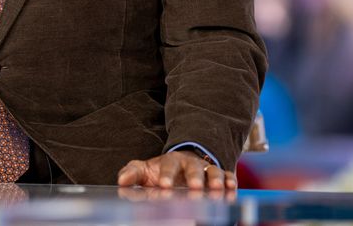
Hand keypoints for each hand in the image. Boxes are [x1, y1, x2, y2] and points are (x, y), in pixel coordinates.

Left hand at [116, 150, 236, 191]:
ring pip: (213, 172)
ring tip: (216, 192)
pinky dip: (231, 183)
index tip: (163, 187)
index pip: (168, 165)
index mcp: (171, 161)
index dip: (166, 175)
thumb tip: (121, 181)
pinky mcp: (220, 176)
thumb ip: (133, 173)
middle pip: (193, 168)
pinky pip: (228, 177)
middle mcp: (190, 164)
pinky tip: (231, 191)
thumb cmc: (161, 171)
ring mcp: (206, 170)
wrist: (182, 165)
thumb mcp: (145, 171)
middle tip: (194, 190)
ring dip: (215, 181)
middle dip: (194, 179)